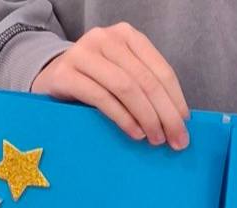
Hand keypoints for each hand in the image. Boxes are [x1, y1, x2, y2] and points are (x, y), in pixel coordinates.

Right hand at [31, 23, 189, 148]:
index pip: (160, 70)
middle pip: (146, 81)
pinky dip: (124, 118)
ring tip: (156, 140)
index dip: (176, 100)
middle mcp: (106, 38)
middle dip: (166, 115)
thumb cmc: (94, 82)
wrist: (51, 77)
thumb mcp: (122, 77)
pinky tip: (135, 133)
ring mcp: (84, 53)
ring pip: (126, 88)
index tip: (185, 124)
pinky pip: (102, 98)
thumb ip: (145, 89)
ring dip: (147, 118)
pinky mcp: (66, 74)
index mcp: (127, 36)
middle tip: (176, 141)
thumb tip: (177, 122)